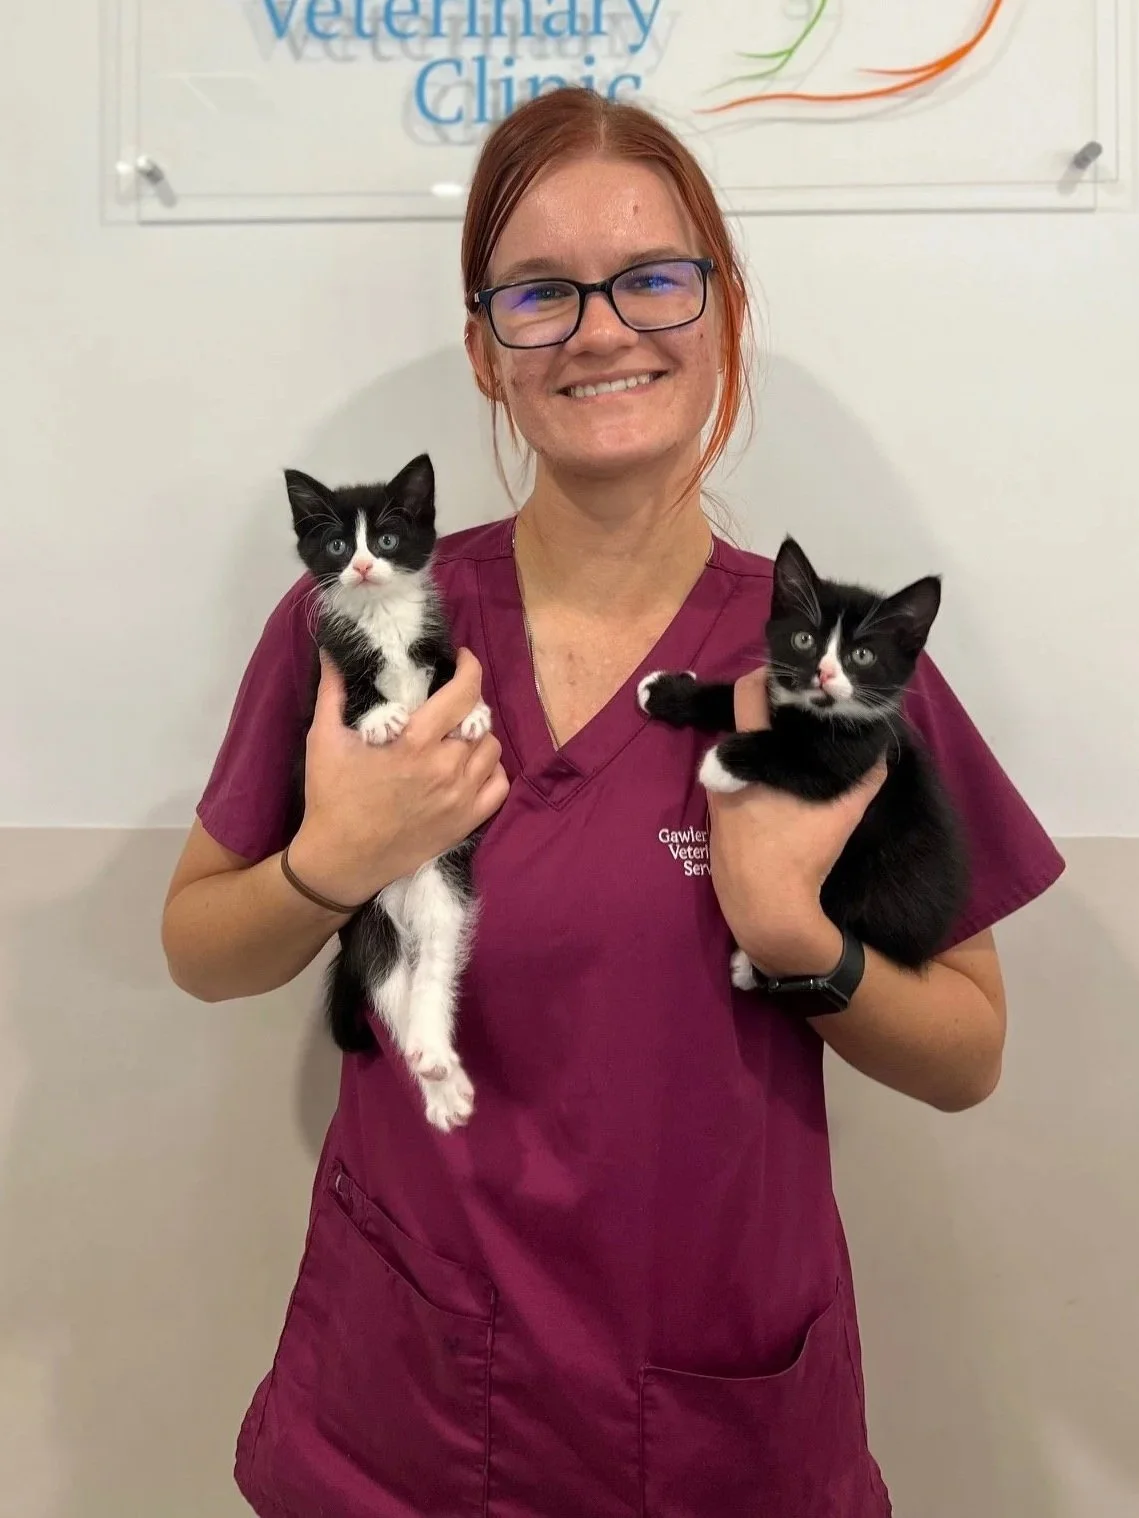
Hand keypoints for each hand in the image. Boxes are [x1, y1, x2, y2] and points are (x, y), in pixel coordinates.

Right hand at [288, 649, 509, 906]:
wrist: (341, 862)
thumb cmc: (331, 799)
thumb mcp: (324, 740)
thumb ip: (333, 691)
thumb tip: (332, 652)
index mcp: (416, 743)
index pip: (463, 692)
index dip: (469, 668)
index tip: (461, 660)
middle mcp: (447, 768)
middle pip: (479, 719)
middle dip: (467, 704)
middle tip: (449, 704)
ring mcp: (461, 798)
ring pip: (492, 749)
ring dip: (478, 736)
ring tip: (458, 735)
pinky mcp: (467, 822)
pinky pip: (499, 785)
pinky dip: (490, 770)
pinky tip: (471, 767)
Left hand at [707, 668, 885, 974]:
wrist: (767, 911)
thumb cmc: (801, 856)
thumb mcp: (842, 814)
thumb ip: (863, 777)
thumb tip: (880, 749)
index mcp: (749, 759)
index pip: (748, 694)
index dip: (770, 678)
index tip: (796, 677)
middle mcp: (724, 772)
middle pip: (743, 723)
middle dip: (770, 713)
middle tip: (801, 712)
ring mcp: (716, 799)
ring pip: (740, 756)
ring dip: (764, 748)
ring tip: (796, 749)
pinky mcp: (716, 824)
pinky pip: (735, 785)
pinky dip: (755, 778)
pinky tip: (779, 789)